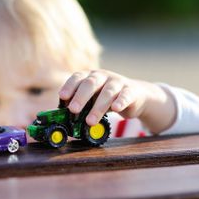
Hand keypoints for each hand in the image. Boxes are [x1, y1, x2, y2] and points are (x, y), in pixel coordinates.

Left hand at [58, 70, 175, 132]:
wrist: (135, 97)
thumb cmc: (106, 99)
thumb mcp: (92, 99)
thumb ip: (80, 104)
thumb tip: (62, 116)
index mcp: (89, 76)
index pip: (77, 77)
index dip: (69, 86)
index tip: (62, 96)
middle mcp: (102, 76)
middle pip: (90, 83)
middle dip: (80, 97)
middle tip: (73, 109)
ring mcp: (117, 82)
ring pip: (107, 92)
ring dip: (97, 107)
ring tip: (90, 121)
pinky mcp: (131, 91)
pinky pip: (126, 95)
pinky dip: (121, 101)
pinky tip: (116, 109)